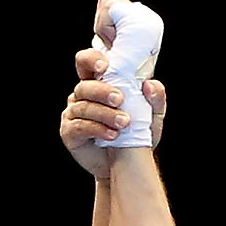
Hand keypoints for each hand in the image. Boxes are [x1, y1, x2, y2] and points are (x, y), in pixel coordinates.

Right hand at [59, 0, 165, 172]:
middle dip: (102, 91)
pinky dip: (97, 129)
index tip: (105, 67)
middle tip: (120, 99)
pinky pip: (79, 126)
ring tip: (124, 123)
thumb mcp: (151, 116)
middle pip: (85, 85)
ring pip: (84, 107)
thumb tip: (151, 84)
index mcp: (98, 83)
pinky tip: (112, 135)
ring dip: (105, 113)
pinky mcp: (69, 133)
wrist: (126, 166)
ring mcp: (73, 114)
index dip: (92, 60)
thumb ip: (155, 99)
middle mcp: (82, 96)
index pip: (87, 62)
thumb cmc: (136, 134)